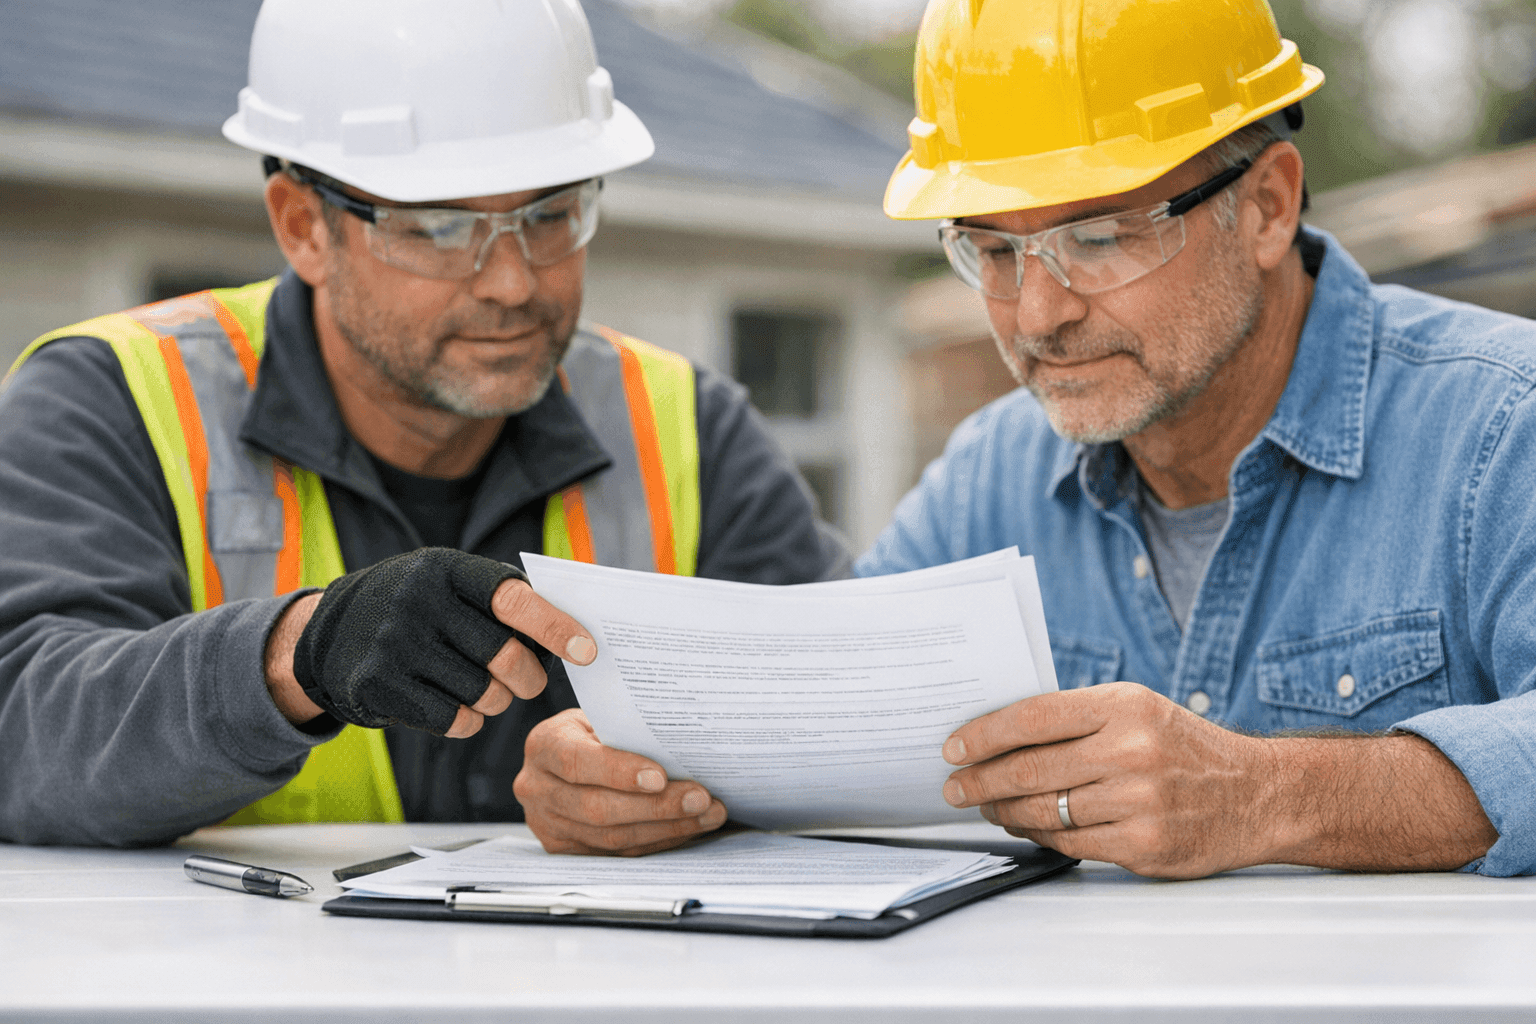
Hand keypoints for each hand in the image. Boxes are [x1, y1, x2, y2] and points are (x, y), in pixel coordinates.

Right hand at [266, 548, 595, 737]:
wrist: (332, 632)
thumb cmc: (420, 608)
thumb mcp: (451, 583)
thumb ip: (504, 601)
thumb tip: (575, 639)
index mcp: (446, 568)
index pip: (513, 599)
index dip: (554, 627)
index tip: (587, 652)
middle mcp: (417, 601)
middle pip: (503, 656)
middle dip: (527, 678)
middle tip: (528, 682)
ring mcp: (393, 644)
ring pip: (482, 693)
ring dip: (496, 701)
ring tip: (487, 691)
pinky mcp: (376, 685)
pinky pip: (452, 720)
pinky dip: (469, 722)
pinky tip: (461, 709)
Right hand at [515, 709, 727, 855]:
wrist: (556, 759)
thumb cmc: (587, 732)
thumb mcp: (598, 717)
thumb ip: (626, 730)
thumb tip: (685, 746)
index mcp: (544, 745)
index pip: (577, 761)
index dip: (619, 772)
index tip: (661, 777)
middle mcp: (537, 787)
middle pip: (597, 807)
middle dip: (656, 807)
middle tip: (700, 799)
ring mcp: (547, 823)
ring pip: (610, 838)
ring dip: (665, 829)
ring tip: (706, 815)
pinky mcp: (563, 848)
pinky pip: (616, 852)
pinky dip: (656, 841)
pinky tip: (686, 828)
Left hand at [941, 682, 1274, 878]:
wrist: (1259, 794)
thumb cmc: (1184, 749)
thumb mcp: (1138, 710)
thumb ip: (1077, 718)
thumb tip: (998, 736)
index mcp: (1124, 706)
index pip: (1033, 716)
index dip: (983, 734)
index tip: (952, 748)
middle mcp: (1132, 751)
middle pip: (1029, 768)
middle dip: (980, 781)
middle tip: (954, 787)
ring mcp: (1140, 802)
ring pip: (1043, 810)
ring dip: (1005, 811)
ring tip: (988, 807)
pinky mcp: (1144, 846)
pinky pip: (1069, 843)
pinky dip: (1039, 836)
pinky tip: (1026, 828)